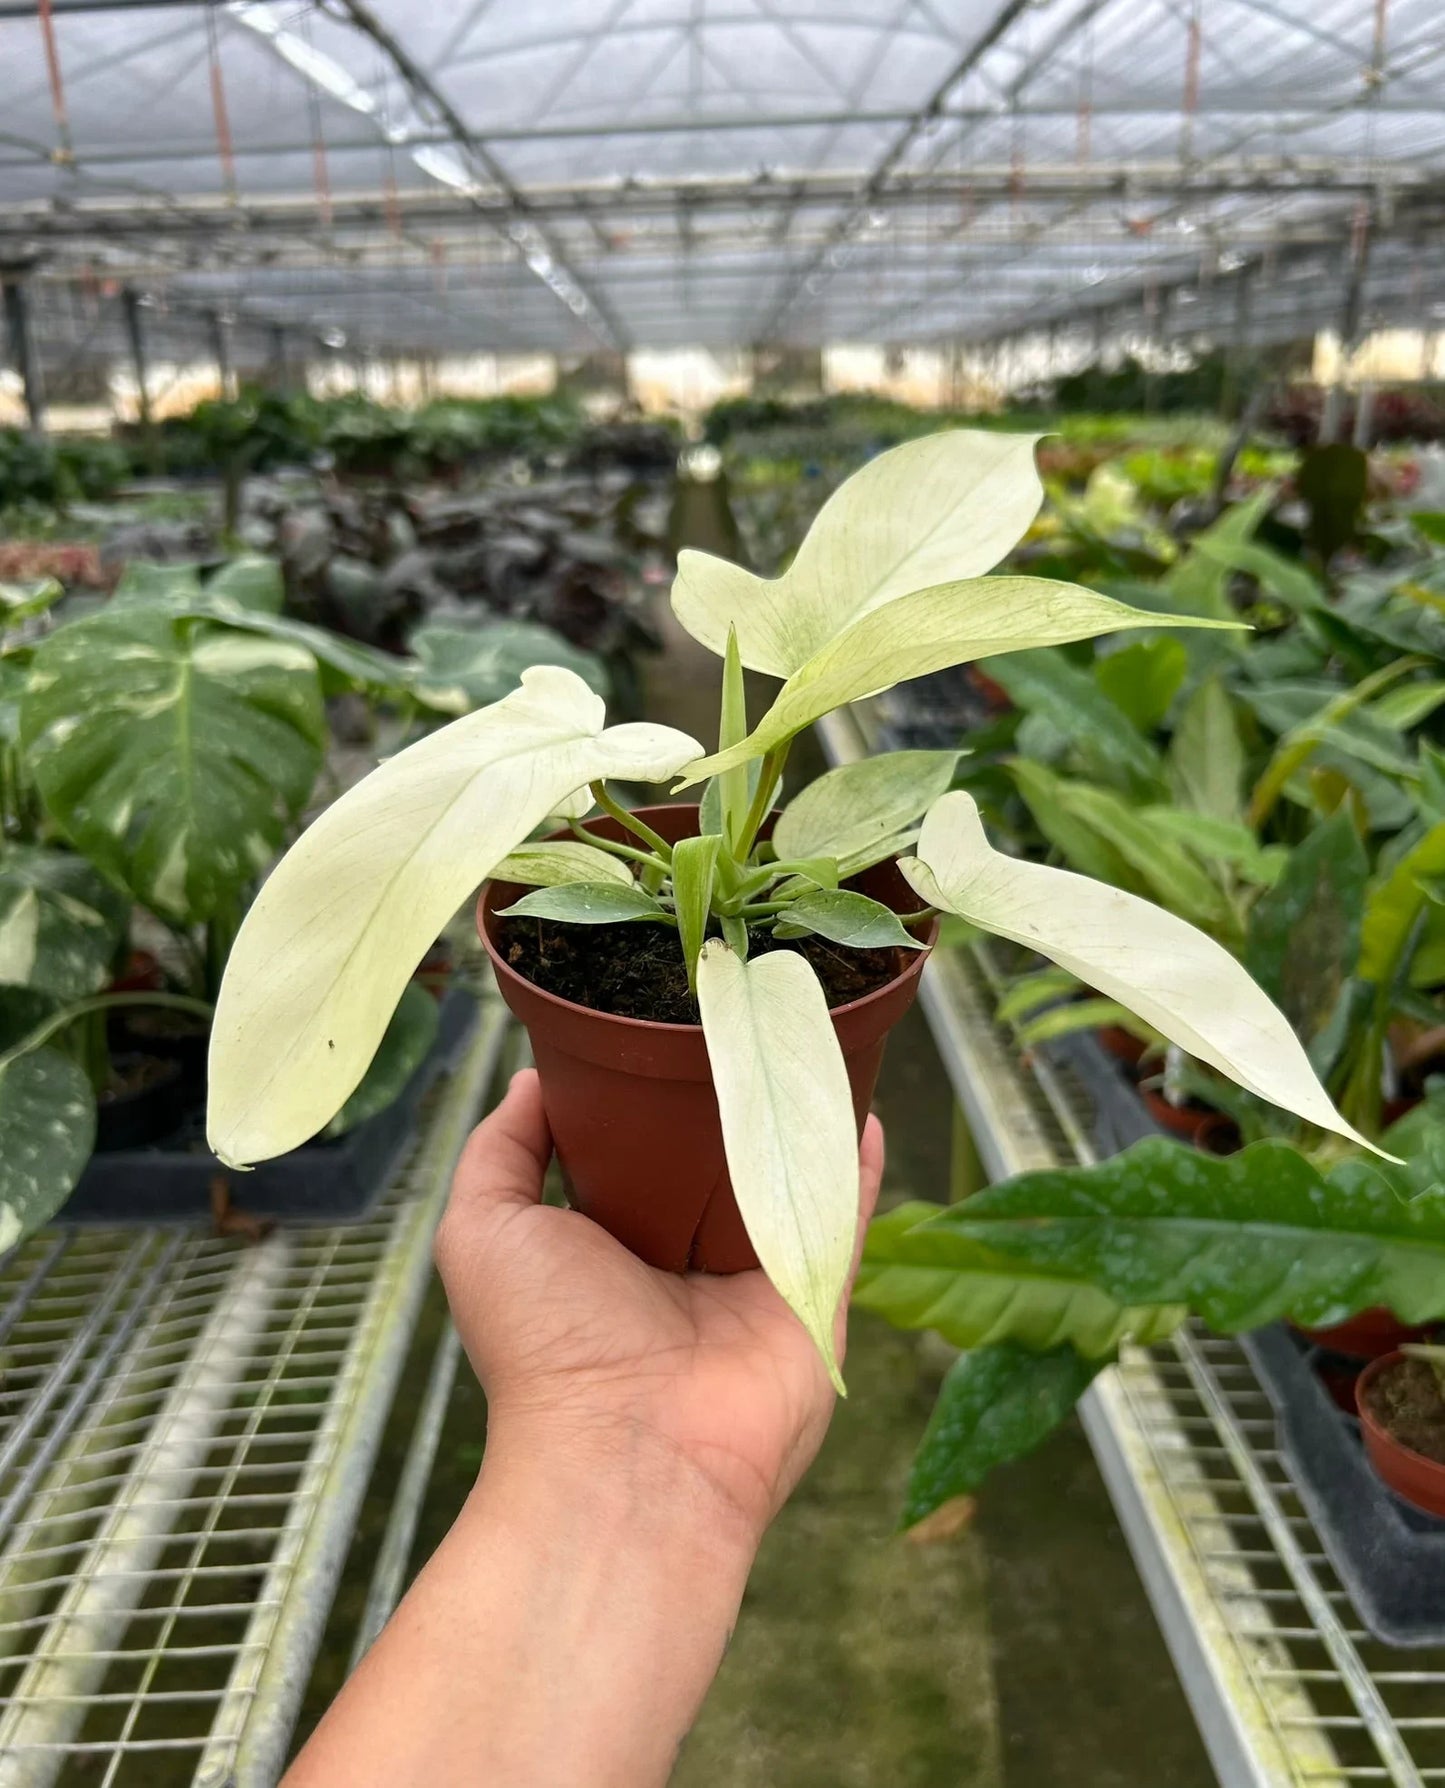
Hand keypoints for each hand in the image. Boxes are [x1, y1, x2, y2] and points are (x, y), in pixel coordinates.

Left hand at [434, 1068, 884, 1544]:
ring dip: (798, 1118)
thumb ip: (500, 1151)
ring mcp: (754, 1279)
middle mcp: (685, 1259)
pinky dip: (858, 1166)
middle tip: (743, 1018)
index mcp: (611, 1244)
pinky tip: (866, 1107)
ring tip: (807, 1040)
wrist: (630, 1452)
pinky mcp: (814, 1299)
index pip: (639, 1154)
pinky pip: (844, 1220)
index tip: (659, 1026)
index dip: (647, 1096)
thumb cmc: (543, 1345)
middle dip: (730, 1098)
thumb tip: (533, 1079)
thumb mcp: (485, 1229)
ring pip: (786, 1180)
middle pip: (719, 1161)